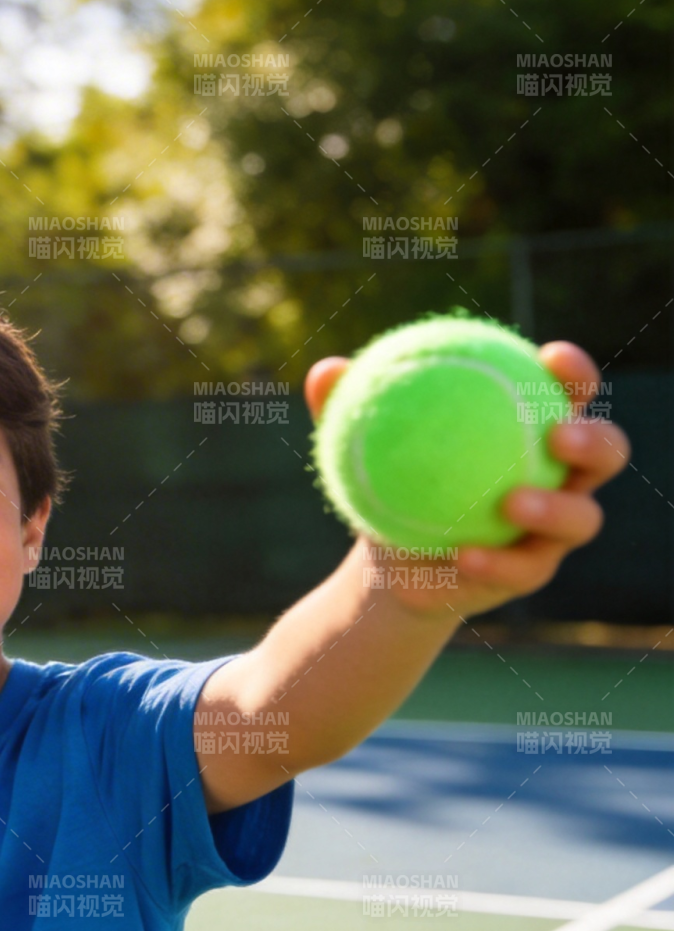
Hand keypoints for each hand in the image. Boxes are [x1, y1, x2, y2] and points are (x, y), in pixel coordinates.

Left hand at [304, 341, 629, 618]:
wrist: (391, 559)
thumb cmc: (391, 481)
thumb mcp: (366, 445)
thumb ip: (354, 406)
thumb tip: (326, 371)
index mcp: (534, 428)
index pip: (569, 392)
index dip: (574, 373)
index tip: (549, 357)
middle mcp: (561, 477)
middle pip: (605, 453)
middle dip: (593, 440)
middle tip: (556, 435)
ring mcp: (553, 530)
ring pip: (581, 519)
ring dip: (553, 510)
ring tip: (511, 502)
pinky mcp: (530, 572)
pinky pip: (521, 569)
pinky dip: (494, 563)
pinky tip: (460, 555)